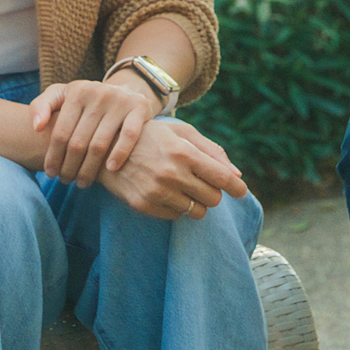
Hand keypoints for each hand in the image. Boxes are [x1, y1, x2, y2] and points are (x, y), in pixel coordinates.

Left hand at [31, 77, 158, 185]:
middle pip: (78, 142)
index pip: (61, 132)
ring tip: (83, 182)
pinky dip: (119, 154)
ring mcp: (120, 100)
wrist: (124, 91)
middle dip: (69, 167)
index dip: (53, 156)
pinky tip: (110, 170)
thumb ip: (41, 106)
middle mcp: (98, 93)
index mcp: (77, 92)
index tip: (51, 174)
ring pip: (100, 144)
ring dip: (89, 169)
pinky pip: (128, 136)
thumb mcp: (62, 95)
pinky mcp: (139, 107)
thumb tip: (37, 127)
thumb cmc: (86, 101)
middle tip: (66, 181)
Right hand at [98, 118, 248, 220]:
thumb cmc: (152, 136)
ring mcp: (157, 192)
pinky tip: (165, 191)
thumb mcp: (181, 132)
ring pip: (196, 212)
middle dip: (213, 192)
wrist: (108, 145)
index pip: (222, 178)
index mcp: (184, 152)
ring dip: (196, 202)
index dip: (237, 188)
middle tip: (202, 182)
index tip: (241, 191)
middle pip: (213, 198)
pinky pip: (176, 216)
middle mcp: (172, 174)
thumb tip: (236, 175)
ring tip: (183, 187)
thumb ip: (211, 151)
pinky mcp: (144, 206)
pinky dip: (176, 207)